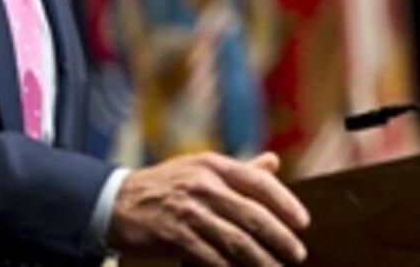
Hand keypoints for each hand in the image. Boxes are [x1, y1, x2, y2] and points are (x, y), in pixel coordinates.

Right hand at [106, 150, 308, 265]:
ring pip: (238, 241)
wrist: (117, 202)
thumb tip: (272, 163)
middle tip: (297, 253)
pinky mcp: (177, 237)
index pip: (258, 182)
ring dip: (263, 260)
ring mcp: (190, 213)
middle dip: (280, 238)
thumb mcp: (199, 168)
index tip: (302, 222)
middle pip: (253, 216)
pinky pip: (215, 259)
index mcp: (212, 165)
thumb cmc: (164, 185)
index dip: (285, 203)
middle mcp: (203, 185)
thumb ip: (238, 169)